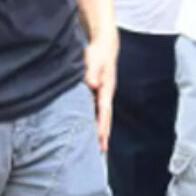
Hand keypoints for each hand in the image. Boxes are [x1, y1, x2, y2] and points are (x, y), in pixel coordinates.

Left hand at [84, 33, 117, 151]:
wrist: (104, 43)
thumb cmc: (98, 51)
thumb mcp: (94, 58)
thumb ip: (93, 71)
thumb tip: (92, 83)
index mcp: (106, 89)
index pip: (105, 112)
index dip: (102, 127)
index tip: (101, 142)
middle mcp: (106, 93)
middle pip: (105, 117)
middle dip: (103, 134)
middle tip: (101, 152)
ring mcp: (102, 93)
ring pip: (101, 114)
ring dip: (99, 129)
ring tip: (97, 145)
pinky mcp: (97, 91)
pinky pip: (96, 109)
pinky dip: (94, 120)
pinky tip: (89, 126)